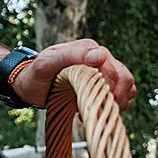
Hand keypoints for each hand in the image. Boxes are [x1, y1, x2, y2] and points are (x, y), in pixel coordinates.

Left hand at [13, 39, 135, 110]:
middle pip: (123, 78)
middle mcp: (100, 56)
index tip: (88, 99)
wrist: (30, 86)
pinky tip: (98, 109)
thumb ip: (70, 56)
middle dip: (111, 98)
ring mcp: (106, 69)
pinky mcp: (107, 83)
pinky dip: (117, 104)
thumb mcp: (45, 65)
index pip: (111, 69)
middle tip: (91, 109)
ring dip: (116, 102)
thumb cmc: (35, 75)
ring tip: (94, 110)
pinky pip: (125, 93)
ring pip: (127, 86)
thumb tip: (100, 55)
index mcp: (88, 48)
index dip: (105, 88)